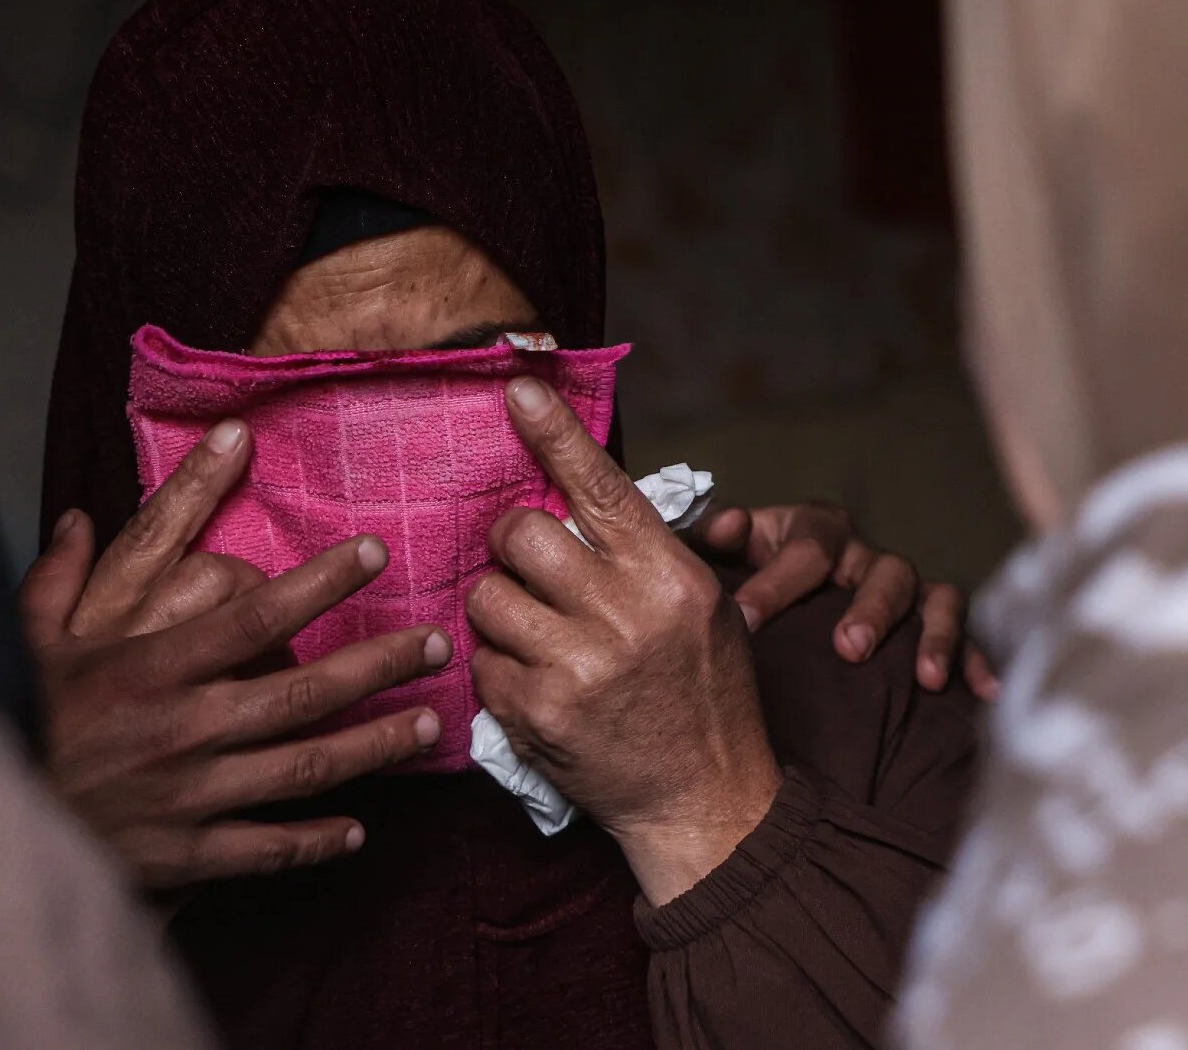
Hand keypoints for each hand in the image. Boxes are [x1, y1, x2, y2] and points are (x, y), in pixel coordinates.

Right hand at [20, 421, 450, 889]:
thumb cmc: (7, 723)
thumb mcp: (21, 642)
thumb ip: (54, 579)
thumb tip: (73, 517)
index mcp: (148, 666)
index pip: (255, 613)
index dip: (322, 580)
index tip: (373, 551)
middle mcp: (183, 728)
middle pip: (304, 692)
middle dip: (378, 666)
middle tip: (433, 645)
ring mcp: (191, 795)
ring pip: (304, 768)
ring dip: (373, 747)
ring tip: (425, 728)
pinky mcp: (187, 853)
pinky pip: (268, 847)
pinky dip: (317, 840)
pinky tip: (358, 830)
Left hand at [466, 377, 781, 904]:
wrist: (707, 799)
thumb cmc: (702, 694)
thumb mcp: (699, 607)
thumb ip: (639, 553)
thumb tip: (571, 494)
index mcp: (670, 577)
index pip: (602, 485)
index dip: (553, 432)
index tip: (514, 387)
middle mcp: (625, 615)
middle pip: (521, 534)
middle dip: (513, 545)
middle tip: (529, 569)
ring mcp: (578, 668)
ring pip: (488, 597)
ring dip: (500, 609)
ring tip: (536, 634)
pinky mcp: (538, 715)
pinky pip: (480, 663)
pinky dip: (498, 669)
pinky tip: (536, 685)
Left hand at [696, 503, 998, 699]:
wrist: (769, 600)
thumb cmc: (744, 573)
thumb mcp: (723, 554)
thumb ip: (712, 539)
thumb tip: (728, 525)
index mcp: (812, 531)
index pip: (805, 549)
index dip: (776, 584)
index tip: (746, 621)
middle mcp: (862, 556)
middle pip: (882, 570)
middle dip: (870, 610)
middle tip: (848, 649)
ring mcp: (900, 587)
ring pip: (932, 596)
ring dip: (931, 634)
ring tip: (924, 678)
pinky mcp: (927, 620)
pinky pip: (964, 633)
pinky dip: (975, 659)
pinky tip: (982, 694)